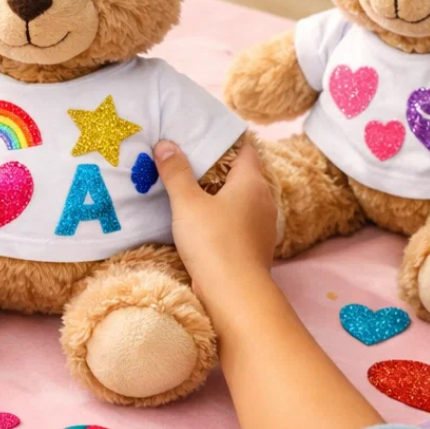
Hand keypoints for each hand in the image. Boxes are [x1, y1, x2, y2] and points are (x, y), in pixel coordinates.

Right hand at [154, 138, 277, 306]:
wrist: (234, 292)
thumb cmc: (213, 241)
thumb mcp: (187, 203)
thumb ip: (176, 172)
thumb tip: (165, 144)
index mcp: (252, 181)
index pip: (245, 148)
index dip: (225, 140)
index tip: (202, 136)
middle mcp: (264, 198)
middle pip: (244, 173)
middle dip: (220, 166)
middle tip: (191, 160)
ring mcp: (263, 224)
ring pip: (242, 198)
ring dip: (222, 193)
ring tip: (194, 189)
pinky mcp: (257, 244)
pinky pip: (241, 219)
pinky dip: (225, 214)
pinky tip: (205, 220)